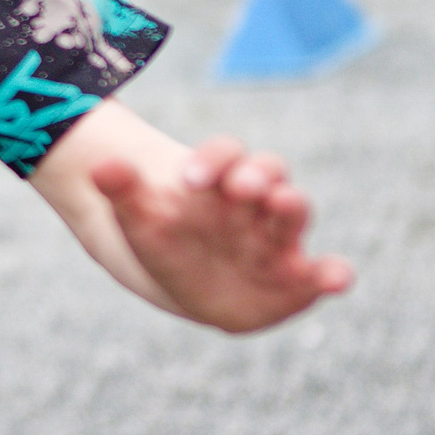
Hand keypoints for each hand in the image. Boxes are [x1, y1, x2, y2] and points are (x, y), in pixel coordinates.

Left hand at [91, 137, 353, 332]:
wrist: (182, 280)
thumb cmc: (163, 238)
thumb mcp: (137, 217)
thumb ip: (122, 190)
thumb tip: (98, 167)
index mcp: (219, 179)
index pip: (225, 154)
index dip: (213, 159)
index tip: (190, 177)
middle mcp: (255, 201)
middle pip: (266, 174)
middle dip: (257, 176)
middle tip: (243, 186)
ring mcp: (277, 238)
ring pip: (294, 213)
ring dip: (293, 207)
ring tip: (285, 205)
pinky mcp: (296, 276)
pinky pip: (321, 271)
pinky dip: (333, 274)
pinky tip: (336, 279)